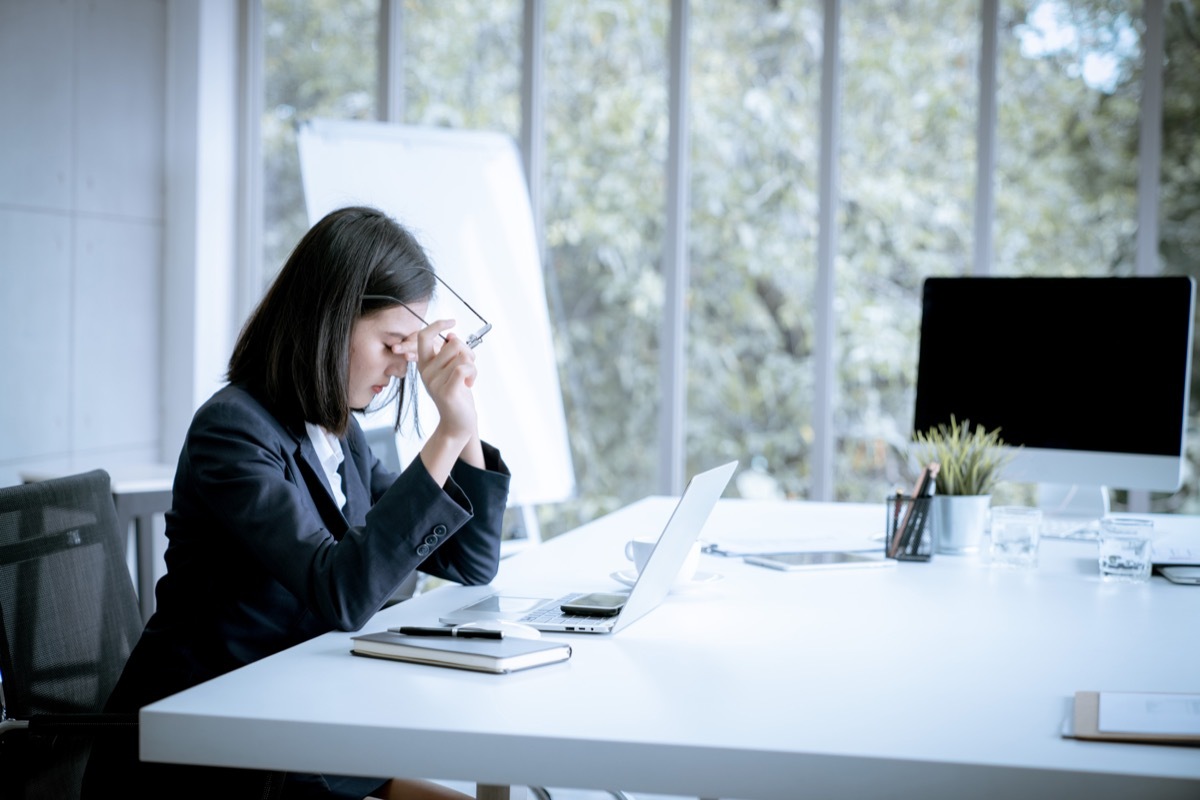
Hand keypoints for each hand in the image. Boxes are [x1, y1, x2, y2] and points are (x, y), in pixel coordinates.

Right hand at [415, 320, 481, 481]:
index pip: (423, 336)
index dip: (437, 324)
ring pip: (462, 356)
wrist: (458, 423)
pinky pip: (464, 368)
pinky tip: (469, 384)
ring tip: (468, 378)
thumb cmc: (457, 394)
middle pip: (453, 344)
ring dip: (472, 365)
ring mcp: (434, 382)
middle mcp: (426, 372)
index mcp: (425, 364)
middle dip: (468, 352)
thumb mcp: (451, 370)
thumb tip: (451, 335)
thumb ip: (450, 353)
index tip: (452, 321)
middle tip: (469, 366)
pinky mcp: (446, 391)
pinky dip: (473, 374)